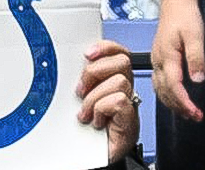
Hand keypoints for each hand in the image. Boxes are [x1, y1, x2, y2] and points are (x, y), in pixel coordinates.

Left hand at [75, 39, 140, 161]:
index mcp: (111, 79)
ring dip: (95, 98)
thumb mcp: (77, 97)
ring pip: (119, 81)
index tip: (87, 54)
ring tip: (86, 112)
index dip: (105, 48)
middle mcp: (123, 90)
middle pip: (122, 61)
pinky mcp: (130, 121)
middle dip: (95, 72)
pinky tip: (96, 120)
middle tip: (81, 91)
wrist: (87, 156)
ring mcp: (128, 105)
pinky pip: (119, 101)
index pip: (117, 52)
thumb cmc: (82, 130)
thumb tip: (74, 62)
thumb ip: (81, 77)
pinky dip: (102, 109)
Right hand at [152, 0, 204, 121]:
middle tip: (194, 117)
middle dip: (179, 107)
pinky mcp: (159, 57)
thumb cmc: (184, 15)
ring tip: (186, 112)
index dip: (184, 102)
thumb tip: (198, 80)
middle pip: (164, 91)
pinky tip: (174, 97)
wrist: (175, 1)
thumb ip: (196, 58)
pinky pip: (158, 81)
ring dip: (172, 103)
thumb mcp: (195, 35)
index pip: (173, 86)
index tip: (195, 112)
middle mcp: (158, 60)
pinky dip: (166, 94)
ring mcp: (157, 59)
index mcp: (167, 55)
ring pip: (159, 88)